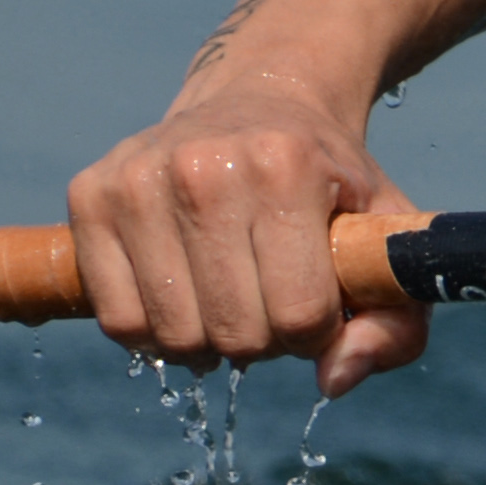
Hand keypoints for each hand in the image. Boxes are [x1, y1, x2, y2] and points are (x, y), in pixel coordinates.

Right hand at [68, 65, 431, 393]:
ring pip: (170, 334)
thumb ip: (395, 322)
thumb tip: (333, 383)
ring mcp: (137, 179)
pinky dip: (155, 334)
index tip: (318, 308)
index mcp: (288, 166)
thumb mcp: (387, 237)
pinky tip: (187, 302)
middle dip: (263, 340)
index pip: (297, 313)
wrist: (263, 102)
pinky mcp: (90, 195)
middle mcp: (204, 167)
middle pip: (232, 330)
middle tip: (273, 303)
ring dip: (208, 342)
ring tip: (232, 302)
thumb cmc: (332, 184)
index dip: (315, 334)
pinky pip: (118, 320)